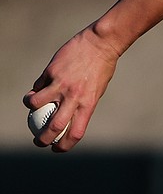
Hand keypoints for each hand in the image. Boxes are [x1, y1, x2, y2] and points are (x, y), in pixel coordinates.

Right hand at [24, 26, 119, 151]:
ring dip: (30, 108)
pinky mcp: (51, 72)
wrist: (99, 44)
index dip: (64, 145)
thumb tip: (66, 115)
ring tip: (31, 106)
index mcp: (88, 104)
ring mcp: (61, 85)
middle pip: (54, 125)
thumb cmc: (100, 68)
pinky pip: (38, 86)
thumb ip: (81, 103)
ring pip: (36, 104)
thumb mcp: (96, 90)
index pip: (75, 132)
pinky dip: (35, 90)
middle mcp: (74, 97)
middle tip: (38, 141)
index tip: (57, 149)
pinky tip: (36, 89)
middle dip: (42, 138)